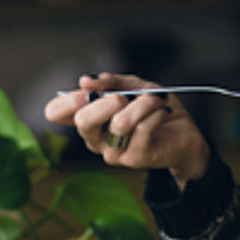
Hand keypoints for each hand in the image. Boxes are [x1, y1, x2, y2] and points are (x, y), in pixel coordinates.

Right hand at [44, 72, 209, 188]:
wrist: (185, 134)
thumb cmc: (154, 109)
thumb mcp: (134, 86)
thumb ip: (111, 81)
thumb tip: (85, 81)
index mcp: (88, 119)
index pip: (55, 113)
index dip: (67, 99)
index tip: (89, 89)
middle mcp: (95, 139)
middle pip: (83, 121)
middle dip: (107, 101)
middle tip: (125, 96)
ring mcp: (113, 152)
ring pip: (119, 123)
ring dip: (142, 104)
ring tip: (156, 98)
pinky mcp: (135, 158)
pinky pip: (143, 129)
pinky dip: (156, 113)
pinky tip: (163, 111)